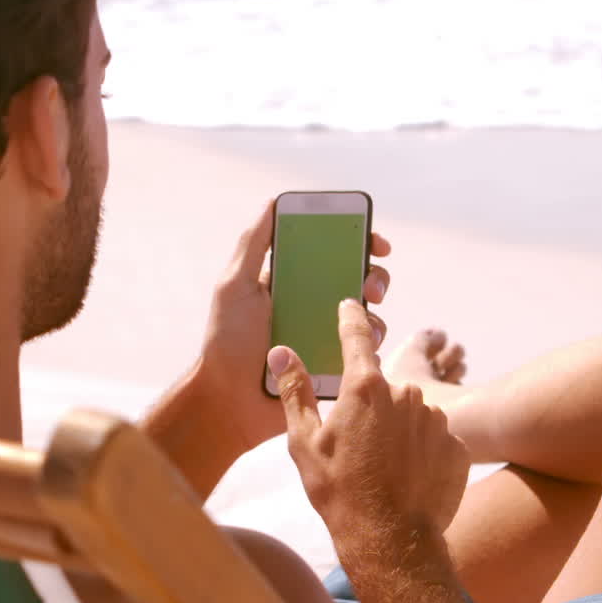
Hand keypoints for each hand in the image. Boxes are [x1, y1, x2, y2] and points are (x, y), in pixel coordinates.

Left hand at [194, 202, 391, 452]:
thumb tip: (274, 201)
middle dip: (375, 275)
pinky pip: (363, 351)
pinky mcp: (333, 366)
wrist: (229, 400)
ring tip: (366, 319)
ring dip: (374, 311)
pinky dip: (371, 344)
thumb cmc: (226, 341)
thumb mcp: (234, 285)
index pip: (332, 251)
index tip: (374, 240)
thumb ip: (253, 244)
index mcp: (292, 281)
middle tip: (372, 284)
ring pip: (366, 315)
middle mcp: (313, 305)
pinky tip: (363, 347)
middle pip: (358, 280)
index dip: (358, 241)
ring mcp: (325, 336)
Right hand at [267, 299, 470, 536]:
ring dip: (399, 431)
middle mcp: (405, 393)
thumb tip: (281, 352)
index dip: (351, 318)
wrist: (390, 540)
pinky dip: (422, 453)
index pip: (357, 337)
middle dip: (371, 407)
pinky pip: (435, 440)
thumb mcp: (304, 442)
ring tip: (383, 468)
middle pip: (384, 387)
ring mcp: (436, 419)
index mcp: (365, 388)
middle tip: (357, 445)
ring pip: (412, 414)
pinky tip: (408, 478)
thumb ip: (295, 392)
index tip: (350, 304)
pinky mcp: (457, 446)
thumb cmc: (339, 491)